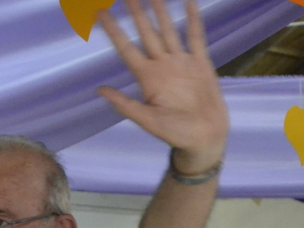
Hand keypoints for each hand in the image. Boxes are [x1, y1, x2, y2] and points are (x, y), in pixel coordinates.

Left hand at [97, 0, 229, 173]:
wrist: (204, 138)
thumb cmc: (174, 134)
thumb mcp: (147, 120)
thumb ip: (125, 104)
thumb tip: (99, 90)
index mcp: (147, 77)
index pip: (126, 48)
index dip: (113, 30)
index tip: (101, 12)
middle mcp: (162, 66)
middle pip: (146, 33)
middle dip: (137, 13)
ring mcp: (181, 62)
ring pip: (168, 30)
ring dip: (161, 11)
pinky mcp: (200, 63)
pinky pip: (196, 36)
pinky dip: (193, 19)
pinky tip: (188, 2)